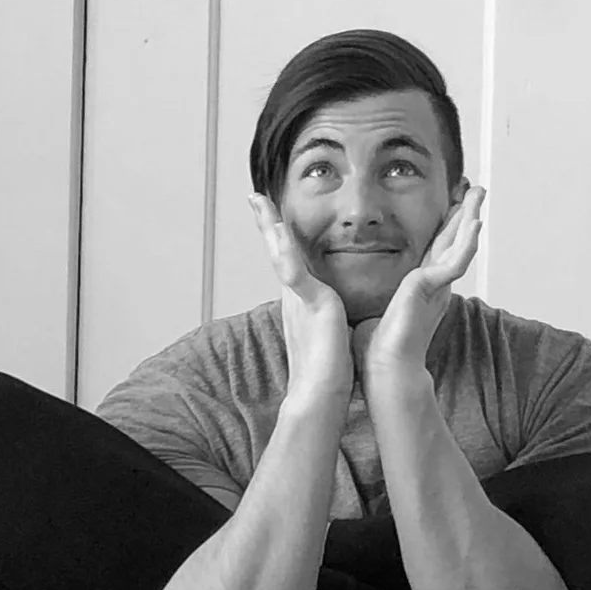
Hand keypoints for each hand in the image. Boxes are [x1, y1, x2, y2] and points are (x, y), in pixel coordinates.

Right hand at [249, 193, 352, 399]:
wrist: (321, 392)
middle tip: (255, 196)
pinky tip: (281, 234)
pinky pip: (294, 274)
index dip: (278, 234)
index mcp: (300, 298)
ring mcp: (298, 299)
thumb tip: (335, 306)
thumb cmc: (328, 366)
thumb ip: (327, 312)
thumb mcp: (330, 327)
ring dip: (270, 227)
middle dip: (267, 222)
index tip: (272, 211)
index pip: (288, 258)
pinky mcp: (309, 304)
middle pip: (277, 250)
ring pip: (280, 255)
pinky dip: (286, 254)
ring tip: (260, 203)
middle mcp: (294, 295)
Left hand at [362, 185, 486, 379]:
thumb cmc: (378, 345)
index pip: (437, 246)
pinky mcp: (435, 288)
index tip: (452, 201)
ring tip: (478, 194)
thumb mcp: (375, 301)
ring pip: (461, 244)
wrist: (384, 367)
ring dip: (471, 217)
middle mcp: (434, 283)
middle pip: (454, 239)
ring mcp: (438, 285)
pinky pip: (458, 260)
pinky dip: (468, 241)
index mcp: (421, 285)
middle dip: (465, 213)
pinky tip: (475, 223)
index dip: (447, 223)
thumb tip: (350, 275)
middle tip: (474, 188)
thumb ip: (374, 285)